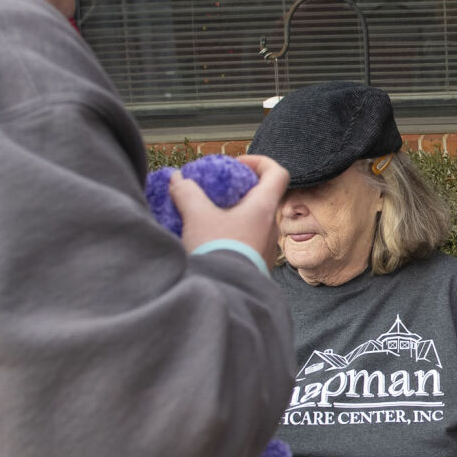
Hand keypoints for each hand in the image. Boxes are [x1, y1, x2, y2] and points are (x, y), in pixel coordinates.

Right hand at [171, 154, 288, 264]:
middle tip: (214, 191)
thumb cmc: (217, 250)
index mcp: (264, 208)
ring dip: (233, 212)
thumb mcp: (196, 216)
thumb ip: (186, 192)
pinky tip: (209, 237)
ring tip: (206, 214)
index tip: (236, 165)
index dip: (259, 162)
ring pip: (254, 219)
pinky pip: (248, 238)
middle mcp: (272, 226)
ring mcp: (267, 246)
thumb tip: (178, 179)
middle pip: (263, 196)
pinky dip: (232, 231)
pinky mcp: (258, 262)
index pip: (278, 173)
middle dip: (238, 189)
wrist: (225, 294)